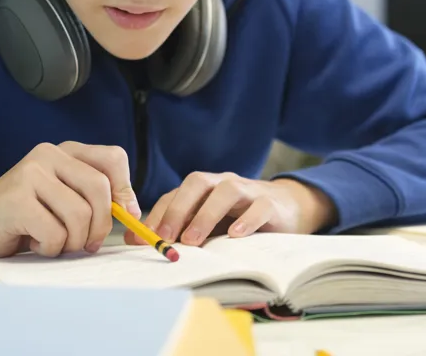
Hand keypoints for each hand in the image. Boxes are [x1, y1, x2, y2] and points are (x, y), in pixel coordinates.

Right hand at [0, 141, 139, 257]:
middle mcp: (50, 154)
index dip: (125, 189)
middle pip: (100, 188)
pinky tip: (34, 242)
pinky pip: (55, 233)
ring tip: (55, 242)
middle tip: (89, 244)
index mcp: (68, 150)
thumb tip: (134, 211)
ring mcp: (31, 173)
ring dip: (73, 241)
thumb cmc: (30, 217)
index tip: (126, 214)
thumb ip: (97, 197)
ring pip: (79, 214)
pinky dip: (51, 248)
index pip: (113, 158)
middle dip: (101, 224)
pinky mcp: (17, 199)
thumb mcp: (68, 199)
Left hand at [125, 172, 336, 246]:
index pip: (176, 193)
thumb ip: (181, 229)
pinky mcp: (271, 204)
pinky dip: (246, 220)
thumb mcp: (210, 223)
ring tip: (192, 240)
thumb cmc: (241, 217)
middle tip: (164, 236)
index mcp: (206, 188)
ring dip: (206, 214)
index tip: (140, 240)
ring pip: (227, 191)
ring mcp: (249, 191)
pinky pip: (259, 207)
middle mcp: (224, 183)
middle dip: (178, 208)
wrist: (287, 207)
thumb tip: (138, 242)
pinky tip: (235, 236)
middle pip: (198, 182)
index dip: (157, 214)